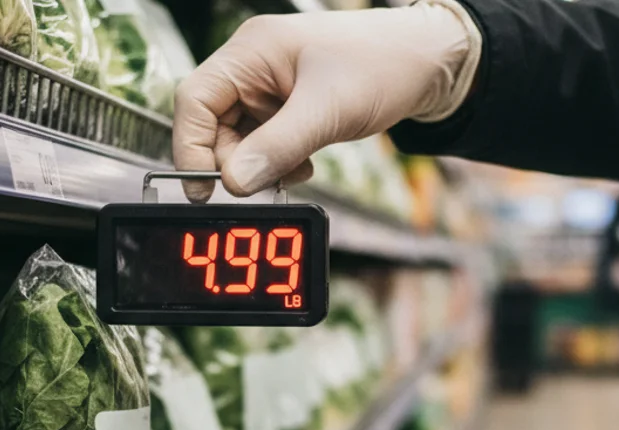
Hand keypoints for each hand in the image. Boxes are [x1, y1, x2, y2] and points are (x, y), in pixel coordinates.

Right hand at [172, 4, 474, 200]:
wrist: (428, 63)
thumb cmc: (382, 65)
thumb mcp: (327, 110)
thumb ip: (277, 147)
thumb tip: (235, 183)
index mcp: (251, 52)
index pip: (195, 101)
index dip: (191, 147)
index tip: (205, 189)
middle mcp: (252, 67)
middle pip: (211, 125)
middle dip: (233, 161)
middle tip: (263, 183)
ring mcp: (268, 88)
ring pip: (238, 139)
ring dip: (258, 165)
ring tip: (295, 169)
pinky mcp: (286, 108)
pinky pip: (263, 143)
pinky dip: (275, 162)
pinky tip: (302, 163)